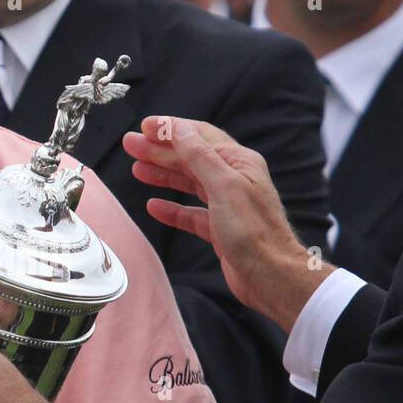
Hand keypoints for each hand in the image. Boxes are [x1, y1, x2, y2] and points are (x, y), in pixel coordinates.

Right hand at [123, 116, 332, 331]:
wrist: (271, 275)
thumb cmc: (254, 232)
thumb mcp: (223, 186)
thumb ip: (199, 156)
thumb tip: (178, 129)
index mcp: (239, 162)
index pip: (200, 136)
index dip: (171, 129)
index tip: (145, 126)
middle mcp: (234, 179)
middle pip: (191, 158)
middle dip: (160, 150)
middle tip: (132, 145)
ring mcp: (227, 204)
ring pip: (189, 183)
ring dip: (163, 174)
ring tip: (137, 169)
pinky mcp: (220, 228)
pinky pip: (191, 213)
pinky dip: (172, 209)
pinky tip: (154, 206)